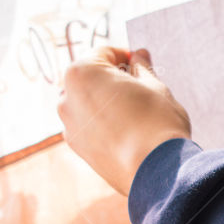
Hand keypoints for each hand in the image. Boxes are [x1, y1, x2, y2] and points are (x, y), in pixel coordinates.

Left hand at [57, 47, 190, 194]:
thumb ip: (142, 68)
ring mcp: (70, 125)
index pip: (105, 53)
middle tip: (141, 89)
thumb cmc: (157, 124)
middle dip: (114, 80)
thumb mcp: (155, 86)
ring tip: (135, 115)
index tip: (143, 65)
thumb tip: (139, 56)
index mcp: (82, 73)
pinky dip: (105, 125)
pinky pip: (90, 126)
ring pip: (89, 104)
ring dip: (107, 103)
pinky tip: (129, 133)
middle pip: (92, 78)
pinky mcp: (78, 149)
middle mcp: (67, 97)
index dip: (128, 56)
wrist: (156, 171)